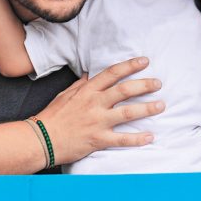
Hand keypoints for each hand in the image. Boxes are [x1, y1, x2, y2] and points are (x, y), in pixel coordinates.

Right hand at [37, 57, 164, 165]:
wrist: (40, 139)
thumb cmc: (52, 116)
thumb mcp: (66, 94)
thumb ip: (81, 84)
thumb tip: (90, 72)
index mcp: (88, 90)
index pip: (112, 73)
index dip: (130, 66)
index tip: (145, 61)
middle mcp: (95, 103)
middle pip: (124, 90)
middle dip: (144, 85)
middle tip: (158, 83)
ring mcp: (97, 121)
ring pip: (127, 113)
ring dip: (146, 109)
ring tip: (161, 105)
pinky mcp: (98, 139)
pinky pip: (121, 139)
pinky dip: (137, 138)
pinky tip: (150, 136)